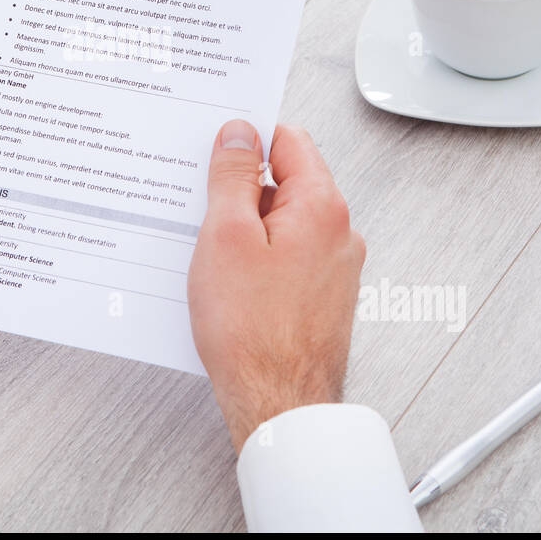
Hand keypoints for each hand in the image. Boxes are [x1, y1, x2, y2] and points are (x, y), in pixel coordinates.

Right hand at [188, 120, 365, 453]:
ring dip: (245, 230)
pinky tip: (228, 283)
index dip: (248, 139)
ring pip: (281, 224)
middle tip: (202, 211)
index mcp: (321, 207)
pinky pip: (284, 258)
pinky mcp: (320, 297)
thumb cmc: (253, 333)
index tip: (216, 148)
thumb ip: (232, 176)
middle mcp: (338, 234)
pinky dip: (256, 261)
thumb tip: (238, 135)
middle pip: (284, 182)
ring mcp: (332, 268)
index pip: (288, 141)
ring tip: (212, 258)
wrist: (277, 404)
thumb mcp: (225, 236)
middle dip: (240, 191)